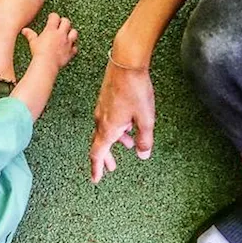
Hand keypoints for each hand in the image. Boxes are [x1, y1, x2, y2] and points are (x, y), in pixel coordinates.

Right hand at [21, 13, 77, 69]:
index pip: (55, 17)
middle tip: (61, 22)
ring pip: (74, 32)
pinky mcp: (70, 51)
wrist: (47, 63)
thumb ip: (30, 35)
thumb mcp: (33, 42)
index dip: (53, 16)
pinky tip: (70, 47)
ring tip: (68, 33)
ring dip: (71, 32)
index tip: (51, 17)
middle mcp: (61, 34)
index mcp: (51, 30)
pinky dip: (73, 47)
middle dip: (64, 21)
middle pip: (67, 22)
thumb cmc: (39, 52)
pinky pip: (75, 48)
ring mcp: (67, 42)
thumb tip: (24, 30)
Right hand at [89, 50, 155, 182]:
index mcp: (108, 128)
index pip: (97, 154)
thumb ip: (144, 139)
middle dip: (106, 157)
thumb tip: (143, 154)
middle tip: (112, 168)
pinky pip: (108, 120)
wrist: (126, 63)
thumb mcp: (146, 119)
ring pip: (106, 131)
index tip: (95, 179)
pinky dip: (116, 128)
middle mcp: (100, 120)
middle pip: (100, 144)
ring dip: (115, 141)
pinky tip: (128, 124)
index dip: (97, 168)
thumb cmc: (135, 90)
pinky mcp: (105, 100)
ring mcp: (101, 109)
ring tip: (127, 144)